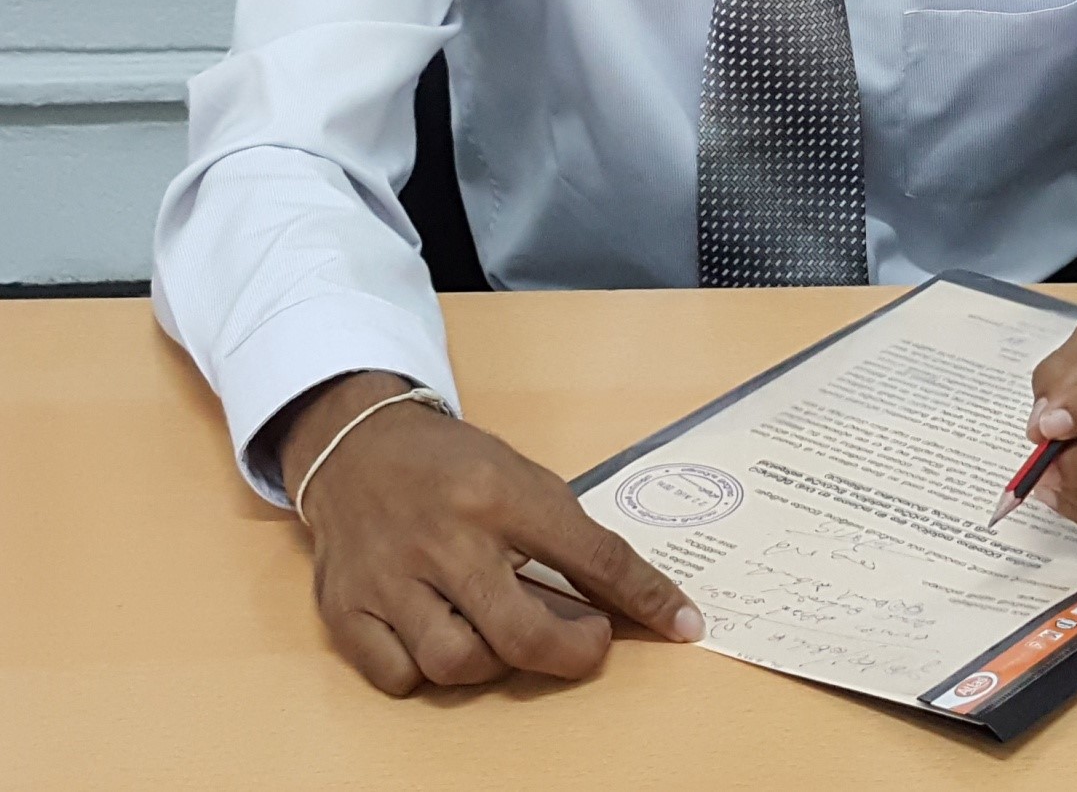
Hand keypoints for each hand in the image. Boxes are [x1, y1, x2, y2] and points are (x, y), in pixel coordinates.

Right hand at [273, 372, 703, 695]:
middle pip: (517, 632)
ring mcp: (388, 576)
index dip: (643, 596)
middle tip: (589, 641)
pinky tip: (441, 637)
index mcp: (496, 492)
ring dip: (493, 663)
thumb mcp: (519, 476)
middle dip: (570, 652)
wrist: (357, 447)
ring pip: (454, 663)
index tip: (683, 625)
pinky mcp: (346, 608)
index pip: (588, 554)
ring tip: (504, 632)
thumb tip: (632, 602)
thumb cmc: (451, 465)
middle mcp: (442, 536)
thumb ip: (570, 537)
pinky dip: (426, 673)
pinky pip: (398, 677)